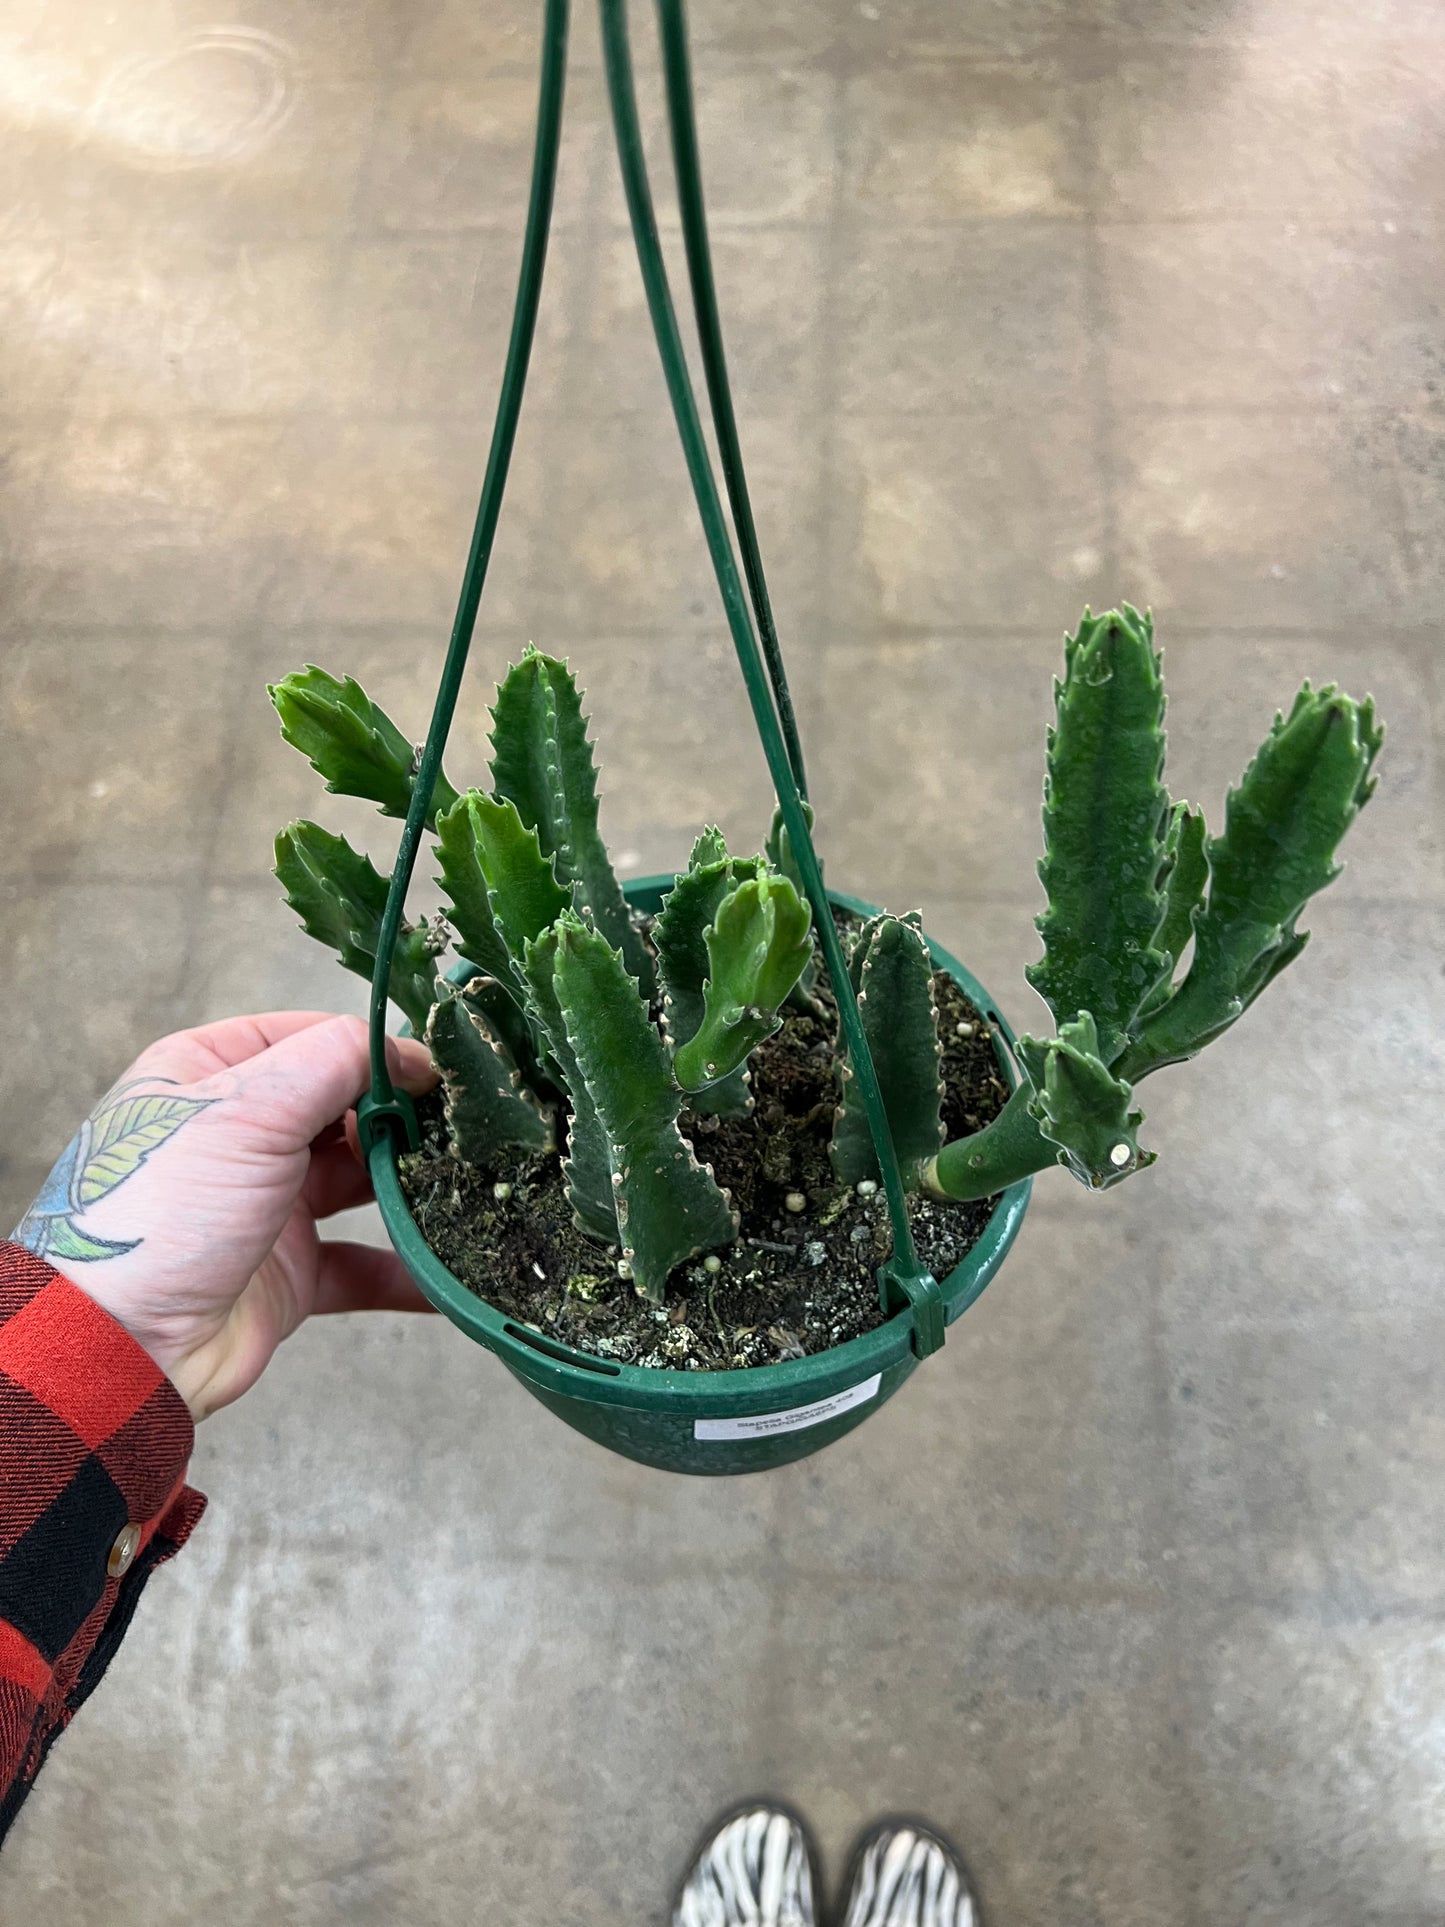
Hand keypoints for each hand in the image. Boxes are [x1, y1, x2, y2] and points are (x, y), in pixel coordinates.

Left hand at [11, 1013, 436, 1419]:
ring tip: (469, 1183)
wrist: (123, 1347)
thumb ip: (333, 1062)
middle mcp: (240, 1135)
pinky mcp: (289, 1273)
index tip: (436, 1072)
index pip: (311, 1039)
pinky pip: (362, 1264)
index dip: (375, 1050)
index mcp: (211, 1076)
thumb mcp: (246, 1109)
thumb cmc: (162, 1213)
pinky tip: (454, 1268)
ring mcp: (267, 1205)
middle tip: (457, 1131)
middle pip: (343, 1109)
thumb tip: (407, 1052)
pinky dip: (407, 1269)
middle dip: (402, 1119)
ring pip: (359, 1182)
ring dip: (411, 1185)